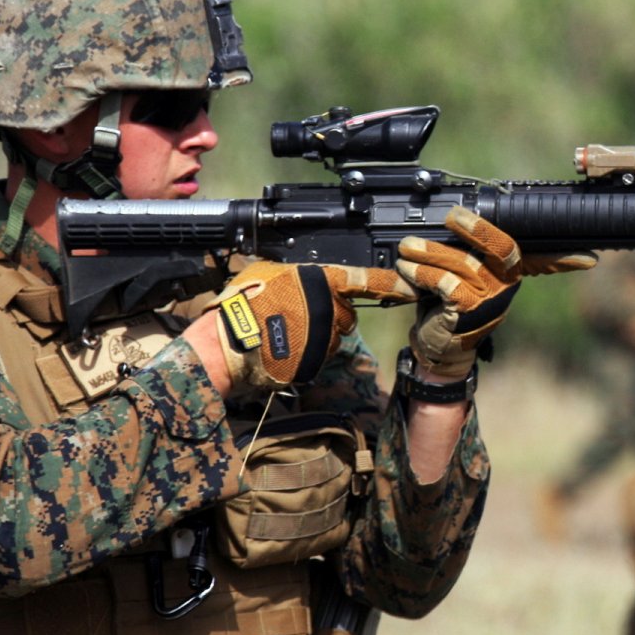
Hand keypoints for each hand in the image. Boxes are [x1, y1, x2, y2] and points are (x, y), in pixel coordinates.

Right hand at [214, 261, 411, 392]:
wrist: (226, 344)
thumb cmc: (242, 304)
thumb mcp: (267, 271)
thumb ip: (296, 273)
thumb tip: (305, 275)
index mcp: (320, 282)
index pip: (365, 280)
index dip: (388, 283)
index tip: (408, 286)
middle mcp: (329, 310)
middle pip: (346, 314)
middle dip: (329, 314)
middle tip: (296, 313)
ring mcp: (325, 339)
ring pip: (333, 336)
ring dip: (316, 335)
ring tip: (283, 329)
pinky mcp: (318, 362)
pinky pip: (319, 356)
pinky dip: (306, 352)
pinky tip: (283, 346)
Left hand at [397, 206, 595, 378]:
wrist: (436, 347)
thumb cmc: (447, 302)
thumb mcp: (459, 270)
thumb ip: (467, 248)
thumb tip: (457, 210)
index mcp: (509, 270)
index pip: (544, 259)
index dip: (566, 258)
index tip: (590, 259)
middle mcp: (507, 284)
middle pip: (505, 248)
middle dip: (479, 228)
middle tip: (453, 214)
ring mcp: (491, 300)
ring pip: (465, 264)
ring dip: (430, 253)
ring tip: (407, 247)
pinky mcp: (469, 312)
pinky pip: (447, 284)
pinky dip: (421, 274)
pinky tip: (405, 269)